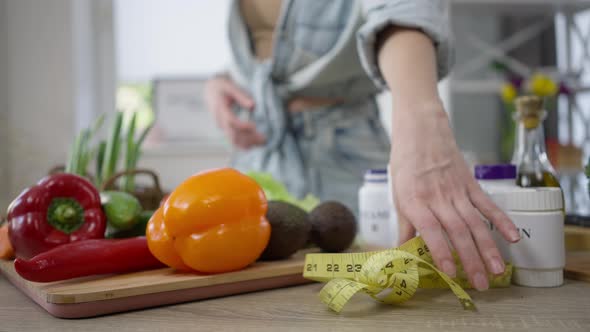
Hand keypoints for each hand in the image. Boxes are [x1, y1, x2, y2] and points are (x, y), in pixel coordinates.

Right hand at [204, 76, 264, 148]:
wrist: (210, 90)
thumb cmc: (222, 87)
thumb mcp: (231, 86)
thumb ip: (241, 96)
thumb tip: (253, 106)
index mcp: (220, 109)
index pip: (230, 121)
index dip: (242, 126)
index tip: (254, 127)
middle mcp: (219, 120)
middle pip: (233, 134)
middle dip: (249, 138)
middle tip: (264, 139)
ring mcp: (221, 126)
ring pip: (233, 140)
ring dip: (248, 143)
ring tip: (262, 142)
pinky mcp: (225, 129)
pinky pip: (233, 140)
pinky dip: (243, 144)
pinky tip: (254, 145)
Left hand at [390, 100, 519, 290]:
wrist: (421, 130)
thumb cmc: (405, 164)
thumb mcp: (397, 194)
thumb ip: (405, 223)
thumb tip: (403, 251)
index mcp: (415, 201)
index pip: (431, 231)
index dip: (441, 252)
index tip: (449, 273)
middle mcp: (438, 197)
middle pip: (458, 232)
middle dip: (470, 260)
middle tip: (481, 284)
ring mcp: (457, 190)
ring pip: (475, 223)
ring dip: (488, 248)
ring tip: (498, 271)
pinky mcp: (470, 184)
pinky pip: (488, 205)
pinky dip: (501, 221)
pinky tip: (513, 238)